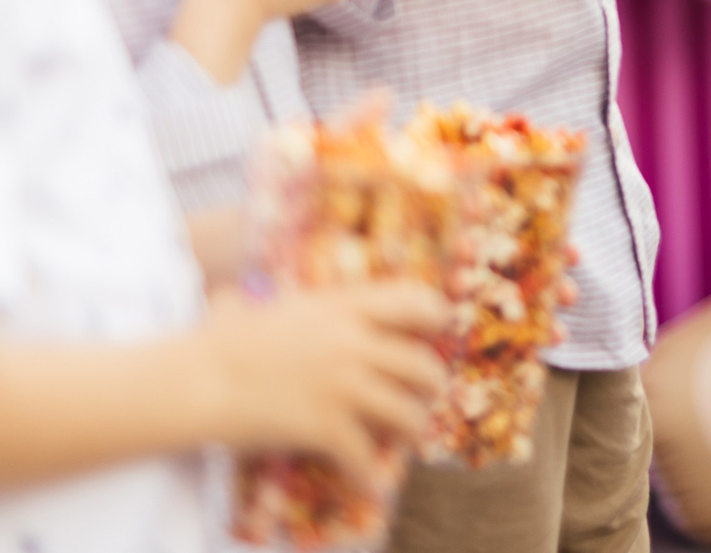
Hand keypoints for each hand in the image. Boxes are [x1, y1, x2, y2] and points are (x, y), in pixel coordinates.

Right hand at [195, 282, 450, 474]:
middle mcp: (354, 344)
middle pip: (421, 364)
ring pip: (406, 411)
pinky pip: (364, 456)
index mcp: (345, 308)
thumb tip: (323, 304)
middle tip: (427, 395)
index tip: (437, 331)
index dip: (434, 318)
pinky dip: (371, 476)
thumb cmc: (225, 340)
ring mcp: (343, 386)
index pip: (414, 302)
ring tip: (410, 438)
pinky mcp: (325, 426)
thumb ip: (314, 308)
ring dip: (413, 429)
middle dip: (431, 384)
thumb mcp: (281, 307)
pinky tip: (374, 487)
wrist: (195, 378)